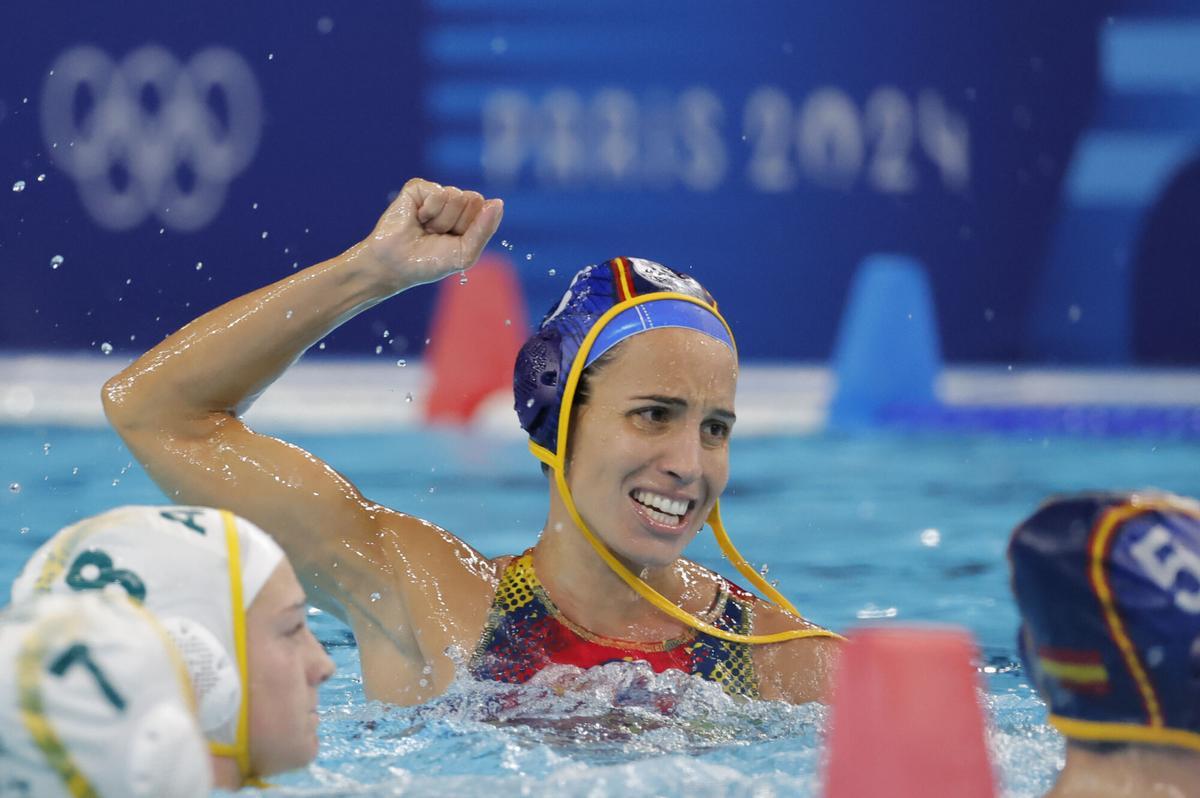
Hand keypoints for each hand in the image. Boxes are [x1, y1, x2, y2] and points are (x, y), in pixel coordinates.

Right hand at [364, 178, 503, 289]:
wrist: (395, 265)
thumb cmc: (430, 262)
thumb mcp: (466, 253)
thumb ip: (484, 229)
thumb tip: (498, 202)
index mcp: (469, 218)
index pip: (486, 209)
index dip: (471, 228)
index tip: (455, 241)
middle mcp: (454, 203)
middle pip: (474, 199)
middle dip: (457, 223)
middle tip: (438, 235)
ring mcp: (436, 194)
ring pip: (457, 195)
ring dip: (441, 220)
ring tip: (426, 229)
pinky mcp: (418, 187)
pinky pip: (439, 193)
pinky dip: (429, 211)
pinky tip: (417, 218)